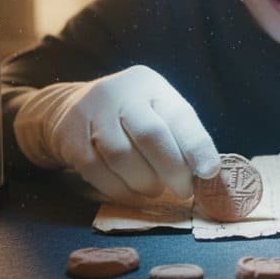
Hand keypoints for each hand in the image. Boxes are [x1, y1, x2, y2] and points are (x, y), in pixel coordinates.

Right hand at [14, 65, 219, 205]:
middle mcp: (121, 94)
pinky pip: (98, 172)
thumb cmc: (130, 116)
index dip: (197, 146)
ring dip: (145, 183)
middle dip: (172, 169)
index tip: (209, 172)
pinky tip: (133, 193)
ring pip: (122, 157)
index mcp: (151, 85)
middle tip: (183, 190)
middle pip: (151, 136)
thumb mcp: (157, 112)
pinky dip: (120, 190)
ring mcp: (91, 114)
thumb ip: (180, 136)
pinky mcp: (70, 138)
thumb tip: (205, 175)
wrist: (70, 109)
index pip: (180, 116)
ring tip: (155, 189)